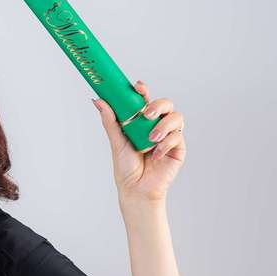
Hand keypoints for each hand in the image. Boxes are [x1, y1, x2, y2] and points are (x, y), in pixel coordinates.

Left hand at [92, 80, 186, 203]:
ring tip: (151, 138)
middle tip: (147, 114)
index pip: (145, 100)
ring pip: (176, 117)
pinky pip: (177, 137)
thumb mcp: (117, 141)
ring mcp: (169, 135)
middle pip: (166, 104)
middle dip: (158, 105)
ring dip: (163, 125)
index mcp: (142, 122)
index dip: (143, 91)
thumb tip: (99, 100)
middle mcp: (157, 125)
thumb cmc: (126, 167)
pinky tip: (155, 155)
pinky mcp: (178, 148)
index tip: (138, 87)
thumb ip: (110, 120)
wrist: (136, 189)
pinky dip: (165, 144)